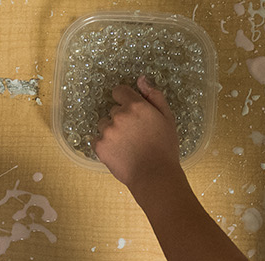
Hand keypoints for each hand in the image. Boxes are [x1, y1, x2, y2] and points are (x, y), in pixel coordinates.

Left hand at [93, 76, 183, 190]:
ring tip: (127, 146)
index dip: (124, 100)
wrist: (155, 175)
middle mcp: (119, 115)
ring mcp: (107, 131)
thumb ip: (154, 96)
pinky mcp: (99, 146)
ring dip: (112, 132)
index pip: (119, 91)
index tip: (131, 112)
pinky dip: (105, 145)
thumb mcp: (167, 118)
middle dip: (121, 119)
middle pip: (113, 110)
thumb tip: (141, 79)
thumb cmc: (164, 148)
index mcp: (136, 105)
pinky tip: (119, 153)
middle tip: (135, 135)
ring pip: (104, 125)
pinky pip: (97, 140)